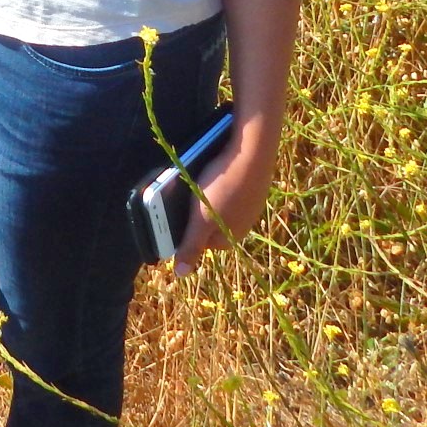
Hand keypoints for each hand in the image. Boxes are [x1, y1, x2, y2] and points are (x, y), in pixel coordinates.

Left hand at [173, 135, 275, 276]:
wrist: (251, 152)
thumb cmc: (223, 188)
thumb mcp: (201, 221)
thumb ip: (191, 247)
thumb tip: (181, 274)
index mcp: (229, 237)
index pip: (198, 240)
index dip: (185, 226)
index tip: (174, 211)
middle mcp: (241, 225)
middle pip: (207, 222)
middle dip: (194, 209)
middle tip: (184, 193)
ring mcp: (247, 205)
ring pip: (215, 204)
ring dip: (203, 194)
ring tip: (197, 179)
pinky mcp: (249, 185)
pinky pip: (226, 188)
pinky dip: (217, 182)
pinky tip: (212, 171)